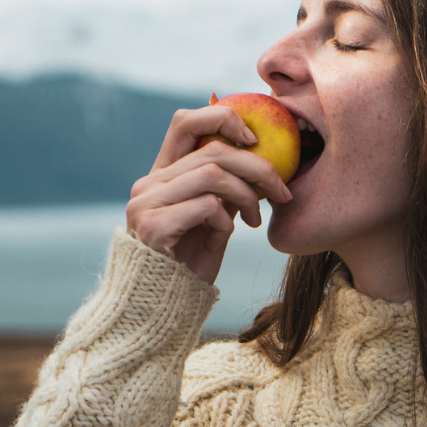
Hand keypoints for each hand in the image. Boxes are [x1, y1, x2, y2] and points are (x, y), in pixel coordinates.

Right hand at [126, 105, 291, 283]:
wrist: (163, 308)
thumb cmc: (191, 265)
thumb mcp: (214, 220)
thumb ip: (225, 190)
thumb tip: (258, 160)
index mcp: (161, 176)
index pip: (185, 123)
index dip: (222, 118)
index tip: (254, 139)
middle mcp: (148, 184)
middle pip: (212, 149)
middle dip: (257, 166)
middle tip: (281, 190)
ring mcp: (146, 204)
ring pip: (212, 173)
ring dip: (246, 195)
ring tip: (256, 219)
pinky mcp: (153, 227)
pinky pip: (206, 205)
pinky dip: (226, 219)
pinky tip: (224, 237)